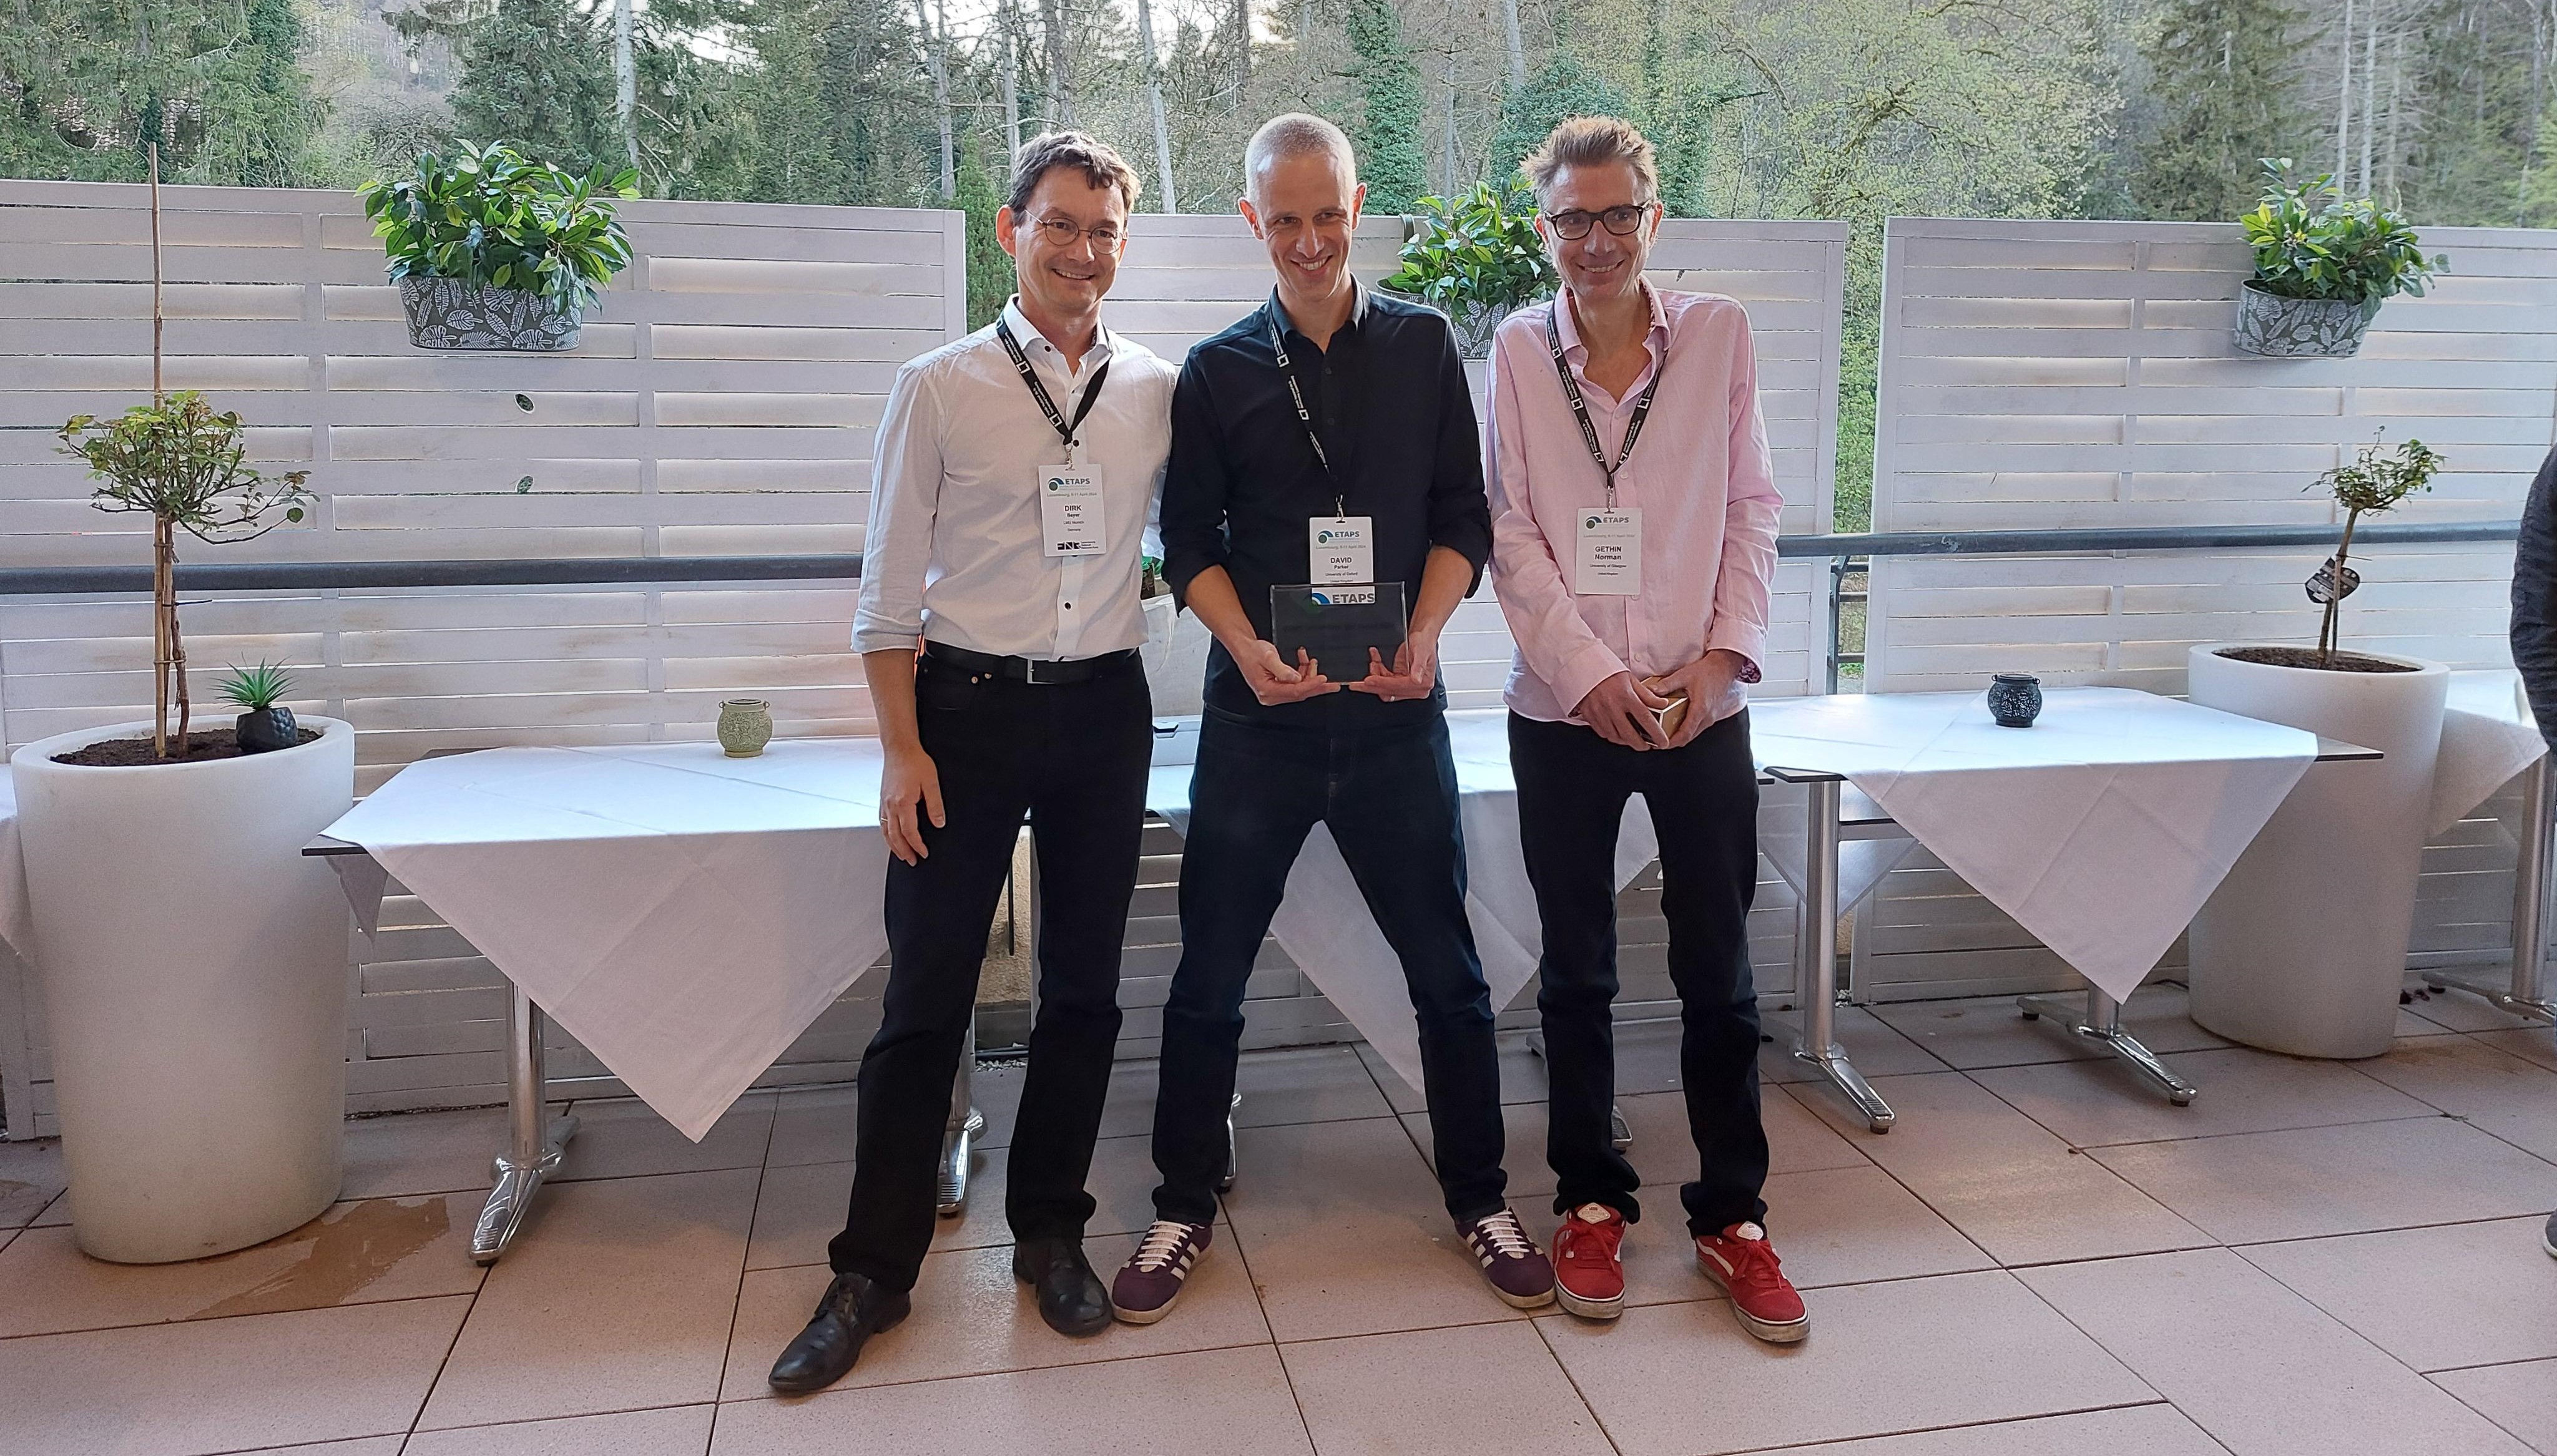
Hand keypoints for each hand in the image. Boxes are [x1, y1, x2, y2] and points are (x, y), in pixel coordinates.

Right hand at [878, 741, 944, 864]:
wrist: (899, 748)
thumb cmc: (915, 761)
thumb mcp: (931, 782)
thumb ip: (935, 805)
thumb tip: (939, 824)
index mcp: (902, 803)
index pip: (909, 832)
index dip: (917, 845)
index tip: (924, 853)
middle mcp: (890, 806)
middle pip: (895, 836)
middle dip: (904, 851)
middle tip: (913, 861)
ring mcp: (884, 803)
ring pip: (886, 831)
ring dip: (894, 846)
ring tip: (902, 856)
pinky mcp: (882, 799)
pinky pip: (882, 823)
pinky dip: (887, 834)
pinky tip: (891, 838)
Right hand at [1235, 639, 1339, 704]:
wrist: (1244, 648)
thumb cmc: (1252, 652)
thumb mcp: (1268, 657)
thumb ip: (1282, 669)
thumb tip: (1296, 678)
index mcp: (1266, 691)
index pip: (1294, 691)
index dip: (1310, 685)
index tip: (1323, 679)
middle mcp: (1271, 695)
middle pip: (1299, 693)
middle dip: (1316, 685)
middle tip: (1333, 684)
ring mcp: (1275, 692)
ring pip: (1299, 688)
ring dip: (1309, 676)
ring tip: (1312, 662)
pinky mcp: (1279, 687)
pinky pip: (1295, 684)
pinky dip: (1303, 674)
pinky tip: (1305, 663)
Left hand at [1346, 630, 1440, 701]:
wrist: (1422, 636)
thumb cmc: (1424, 643)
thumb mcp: (1422, 652)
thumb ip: (1419, 667)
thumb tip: (1416, 680)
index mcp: (1422, 684)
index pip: (1398, 687)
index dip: (1382, 684)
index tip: (1369, 680)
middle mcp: (1414, 688)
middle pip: (1389, 691)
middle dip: (1372, 685)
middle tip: (1357, 684)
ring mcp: (1405, 685)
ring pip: (1383, 688)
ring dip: (1374, 676)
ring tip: (1372, 662)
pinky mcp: (1398, 681)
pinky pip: (1383, 681)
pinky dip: (1377, 671)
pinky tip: (1374, 661)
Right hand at [1575, 670, 1672, 749]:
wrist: (1584, 667)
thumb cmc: (1609, 672)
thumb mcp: (1631, 680)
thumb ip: (1647, 695)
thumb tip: (1662, 704)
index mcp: (1626, 696)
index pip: (1645, 719)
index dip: (1656, 734)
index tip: (1663, 742)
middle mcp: (1612, 706)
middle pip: (1629, 734)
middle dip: (1641, 745)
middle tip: (1647, 746)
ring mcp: (1599, 712)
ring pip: (1615, 736)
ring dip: (1626, 742)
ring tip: (1633, 740)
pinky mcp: (1589, 715)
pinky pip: (1603, 733)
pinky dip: (1613, 736)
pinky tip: (1618, 734)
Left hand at [1647, 649, 1750, 747]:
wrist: (1725, 667)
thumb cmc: (1707, 671)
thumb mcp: (1683, 675)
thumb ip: (1666, 685)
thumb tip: (1650, 692)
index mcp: (1700, 710)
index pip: (1685, 734)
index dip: (1671, 743)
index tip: (1659, 744)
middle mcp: (1707, 717)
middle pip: (1688, 738)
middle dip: (1672, 741)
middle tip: (1657, 739)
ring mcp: (1711, 718)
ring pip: (1693, 734)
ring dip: (1680, 735)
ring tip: (1663, 732)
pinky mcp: (1712, 715)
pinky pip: (1698, 727)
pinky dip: (1686, 729)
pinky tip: (1675, 723)